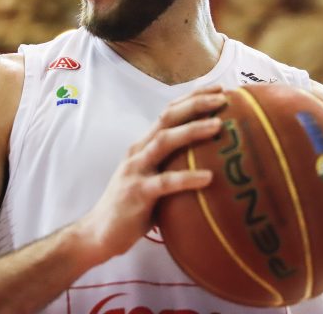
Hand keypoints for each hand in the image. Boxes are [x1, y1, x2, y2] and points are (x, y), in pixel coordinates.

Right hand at [79, 85, 226, 261]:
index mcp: (144, 145)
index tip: (220, 88)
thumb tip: (214, 164)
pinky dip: (188, 179)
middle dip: (196, 104)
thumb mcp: (153, 179)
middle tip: (224, 98)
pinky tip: (209, 178)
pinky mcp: (137, 193)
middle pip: (168, 117)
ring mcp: (136, 170)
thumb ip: (173, 166)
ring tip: (218, 126)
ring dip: (192, 130)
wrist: (98, 233)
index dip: (193, 97)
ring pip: (164, 141)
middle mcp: (139, 151)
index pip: (169, 111)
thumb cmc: (133, 208)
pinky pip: (165, 183)